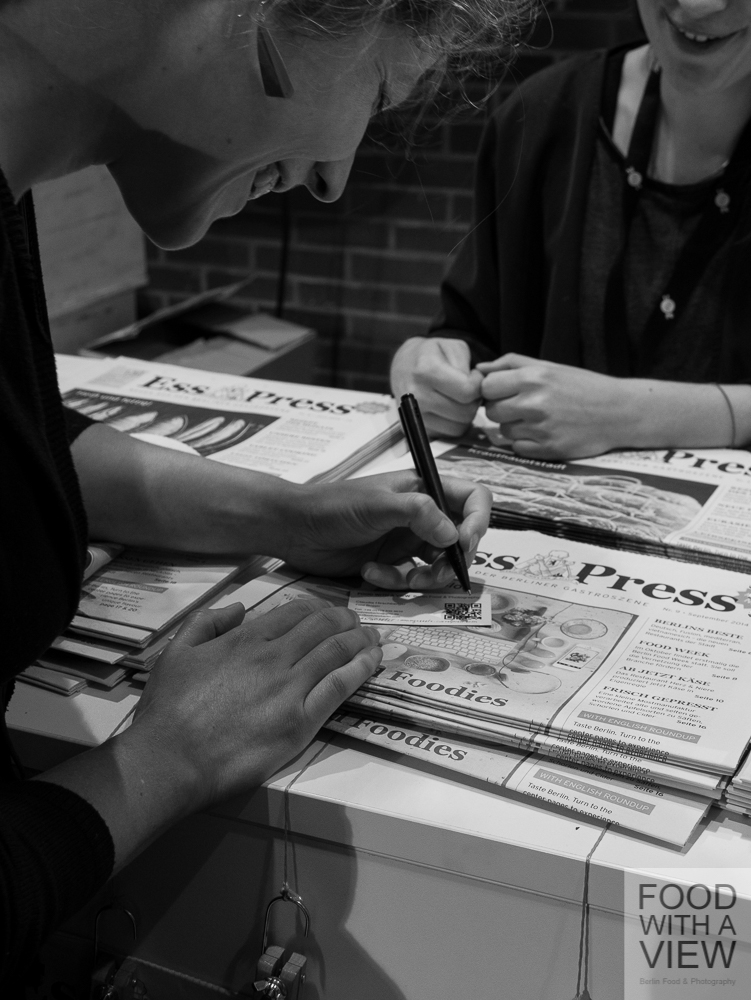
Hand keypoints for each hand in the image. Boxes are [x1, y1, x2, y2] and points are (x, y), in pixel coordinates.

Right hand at [131, 599, 382, 809]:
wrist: (172, 758)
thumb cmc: (169, 710)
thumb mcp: (176, 652)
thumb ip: (206, 622)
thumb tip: (239, 608)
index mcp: (245, 638)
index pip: (294, 611)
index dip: (318, 607)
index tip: (329, 610)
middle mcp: (273, 655)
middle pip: (322, 626)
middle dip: (345, 619)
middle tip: (357, 620)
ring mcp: (290, 687)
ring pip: (336, 650)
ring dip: (360, 639)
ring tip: (373, 636)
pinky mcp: (302, 720)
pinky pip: (340, 686)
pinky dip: (361, 668)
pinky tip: (373, 661)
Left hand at [279, 471, 491, 589]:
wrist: (294, 529)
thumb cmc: (333, 506)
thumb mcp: (378, 504)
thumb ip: (419, 513)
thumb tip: (455, 536)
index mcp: (425, 489)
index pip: (473, 498)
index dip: (479, 521)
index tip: (464, 544)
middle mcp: (422, 514)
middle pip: (462, 540)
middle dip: (451, 561)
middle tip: (434, 574)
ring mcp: (407, 540)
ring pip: (439, 566)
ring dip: (425, 578)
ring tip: (402, 579)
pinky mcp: (391, 563)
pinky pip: (410, 579)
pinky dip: (395, 581)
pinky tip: (369, 573)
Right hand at [390, 336, 482, 437]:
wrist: (403, 364)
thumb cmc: (431, 354)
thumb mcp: (451, 346)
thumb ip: (467, 364)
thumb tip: (475, 388)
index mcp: (426, 370)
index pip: (467, 391)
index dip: (478, 385)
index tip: (473, 377)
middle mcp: (417, 396)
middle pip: (465, 412)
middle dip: (473, 401)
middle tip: (466, 389)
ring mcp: (413, 415)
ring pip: (459, 427)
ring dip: (464, 415)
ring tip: (457, 399)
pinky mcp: (413, 429)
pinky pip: (447, 435)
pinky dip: (452, 424)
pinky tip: (447, 409)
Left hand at [478, 354, 631, 458]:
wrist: (619, 412)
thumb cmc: (582, 386)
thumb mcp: (549, 366)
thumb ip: (511, 364)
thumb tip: (478, 368)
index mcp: (534, 378)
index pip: (487, 386)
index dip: (492, 390)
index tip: (504, 392)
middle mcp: (534, 403)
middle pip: (491, 411)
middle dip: (501, 409)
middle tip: (523, 406)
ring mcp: (541, 428)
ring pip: (504, 431)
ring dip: (515, 427)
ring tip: (539, 419)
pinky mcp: (547, 450)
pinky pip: (518, 449)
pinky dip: (526, 443)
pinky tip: (545, 433)